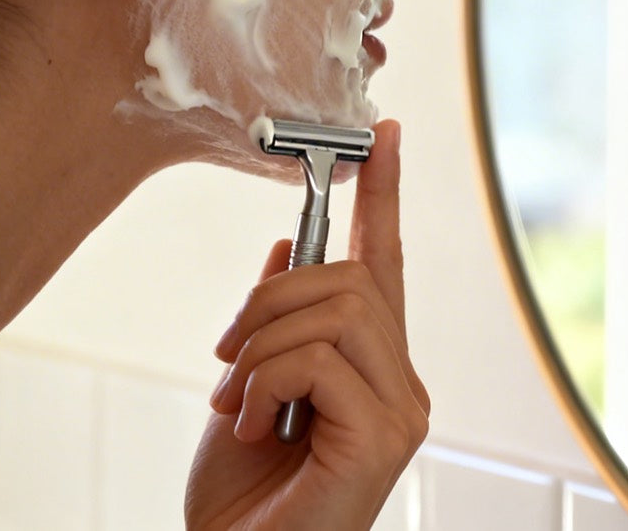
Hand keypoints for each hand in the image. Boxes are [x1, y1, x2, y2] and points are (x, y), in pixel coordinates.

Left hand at [185, 119, 429, 530]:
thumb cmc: (242, 500)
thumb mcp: (246, 387)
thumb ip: (276, 322)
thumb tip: (285, 247)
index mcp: (374, 366)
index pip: (386, 263)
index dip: (385, 196)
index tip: (386, 134)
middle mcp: (402, 383)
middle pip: (348, 278)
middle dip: (268, 301)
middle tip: (226, 357)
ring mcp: (401, 410)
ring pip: (334, 310)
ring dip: (260, 348)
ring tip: (238, 403)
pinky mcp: (385, 436)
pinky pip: (319, 359)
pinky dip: (267, 383)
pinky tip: (256, 427)